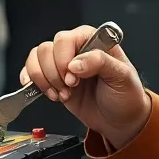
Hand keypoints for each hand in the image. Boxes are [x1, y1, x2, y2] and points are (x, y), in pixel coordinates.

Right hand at [21, 24, 151, 148]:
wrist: (120, 120)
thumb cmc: (126, 95)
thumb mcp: (122, 77)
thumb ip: (101, 63)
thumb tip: (76, 63)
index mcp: (94, 41)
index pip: (66, 39)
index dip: (64, 59)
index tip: (73, 77)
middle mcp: (76, 49)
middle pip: (47, 49)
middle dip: (55, 73)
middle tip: (70, 87)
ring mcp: (63, 64)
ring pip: (37, 58)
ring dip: (45, 79)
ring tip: (62, 93)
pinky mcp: (54, 79)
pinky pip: (32, 70)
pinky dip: (32, 81)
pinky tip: (45, 91)